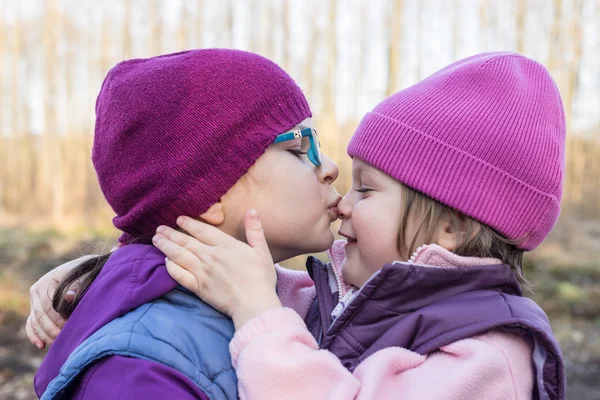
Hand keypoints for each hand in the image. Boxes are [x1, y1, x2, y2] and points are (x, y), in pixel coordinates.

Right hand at [25, 255, 94, 348]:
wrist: (81, 269)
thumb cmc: (84, 274)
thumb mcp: (82, 277)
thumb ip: (77, 286)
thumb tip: (69, 297)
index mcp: (46, 282)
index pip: (49, 306)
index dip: (58, 318)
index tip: (69, 326)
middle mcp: (36, 291)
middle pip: (40, 315)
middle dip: (51, 329)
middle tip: (63, 338)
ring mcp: (34, 300)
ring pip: (34, 321)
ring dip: (44, 334)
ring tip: (57, 343)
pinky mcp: (34, 308)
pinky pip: (30, 324)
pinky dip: (34, 335)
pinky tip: (41, 346)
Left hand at [153, 210, 281, 329]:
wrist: (254, 304)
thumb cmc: (261, 278)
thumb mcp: (262, 251)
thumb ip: (255, 230)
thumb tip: (252, 210)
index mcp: (225, 245)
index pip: (202, 230)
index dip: (189, 224)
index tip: (179, 219)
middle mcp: (210, 256)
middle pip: (186, 241)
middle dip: (171, 234)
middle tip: (159, 229)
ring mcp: (202, 272)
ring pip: (179, 255)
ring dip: (166, 247)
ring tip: (156, 240)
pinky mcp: (198, 287)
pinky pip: (179, 275)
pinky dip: (171, 267)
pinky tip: (165, 262)